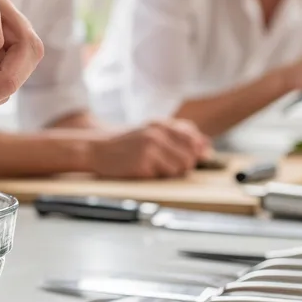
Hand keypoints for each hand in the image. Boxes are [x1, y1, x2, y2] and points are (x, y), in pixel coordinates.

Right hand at [88, 120, 210, 178]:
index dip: (195, 150)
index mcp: (160, 124)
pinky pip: (164, 177)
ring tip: (154, 168)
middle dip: (183, 165)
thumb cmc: (124, 144)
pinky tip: (143, 170)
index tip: (190, 157)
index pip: (192, 137)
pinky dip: (157, 177)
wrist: (95, 149)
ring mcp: (149, 148)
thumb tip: (206, 147)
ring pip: (180, 168)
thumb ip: (178, 135)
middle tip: (166, 165)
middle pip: (190, 156)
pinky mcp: (142, 164)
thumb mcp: (150, 132)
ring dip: (170, 173)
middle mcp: (157, 133)